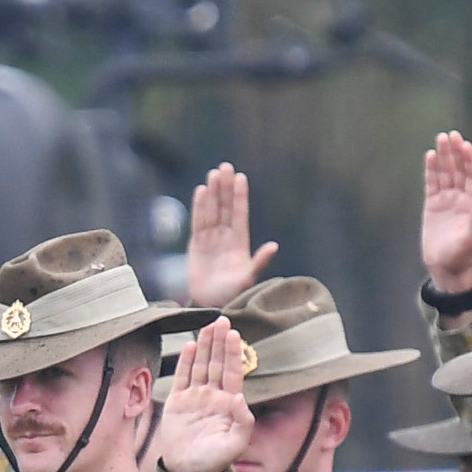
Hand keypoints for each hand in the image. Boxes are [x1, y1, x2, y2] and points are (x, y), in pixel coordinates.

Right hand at [157, 319, 252, 471]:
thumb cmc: (214, 461)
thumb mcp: (235, 445)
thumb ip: (243, 423)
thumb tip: (240, 398)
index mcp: (228, 404)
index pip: (232, 372)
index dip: (232, 352)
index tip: (233, 333)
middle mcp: (213, 397)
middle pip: (217, 363)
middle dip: (219, 342)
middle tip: (222, 320)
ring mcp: (195, 398)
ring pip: (201, 366)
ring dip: (204, 346)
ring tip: (208, 326)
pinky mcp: (178, 403)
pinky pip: (183, 377)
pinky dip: (187, 362)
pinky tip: (190, 346)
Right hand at [181, 163, 276, 306]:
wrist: (211, 304)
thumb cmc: (232, 294)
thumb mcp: (248, 278)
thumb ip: (259, 261)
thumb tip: (274, 246)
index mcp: (240, 242)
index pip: (239, 213)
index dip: (239, 195)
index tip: (240, 177)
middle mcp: (226, 237)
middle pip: (225, 207)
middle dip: (225, 187)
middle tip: (225, 167)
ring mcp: (211, 239)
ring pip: (212, 210)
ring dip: (213, 193)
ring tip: (213, 174)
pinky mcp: (197, 244)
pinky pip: (198, 221)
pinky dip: (199, 206)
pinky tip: (201, 191)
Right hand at [418, 132, 471, 294]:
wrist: (444, 266)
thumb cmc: (460, 255)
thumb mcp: (471, 238)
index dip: (469, 160)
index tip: (465, 145)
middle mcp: (461, 197)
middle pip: (459, 170)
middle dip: (455, 152)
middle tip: (450, 135)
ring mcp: (446, 200)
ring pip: (445, 173)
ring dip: (443, 156)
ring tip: (440, 139)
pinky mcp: (432, 204)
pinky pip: (432, 183)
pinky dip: (432, 169)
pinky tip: (430, 155)